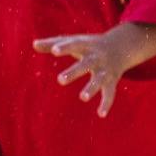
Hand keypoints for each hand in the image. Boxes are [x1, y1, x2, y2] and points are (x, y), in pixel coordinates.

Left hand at [36, 24, 152, 114]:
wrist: (121, 47)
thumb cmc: (90, 45)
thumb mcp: (74, 41)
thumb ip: (54, 43)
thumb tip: (34, 44)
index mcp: (86, 45)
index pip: (74, 44)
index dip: (64, 47)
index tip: (54, 51)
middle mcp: (96, 58)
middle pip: (86, 64)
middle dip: (75, 72)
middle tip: (60, 80)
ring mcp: (105, 70)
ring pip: (99, 80)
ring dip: (92, 88)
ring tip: (83, 97)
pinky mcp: (111, 81)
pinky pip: (110, 93)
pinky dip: (106, 103)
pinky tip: (101, 114)